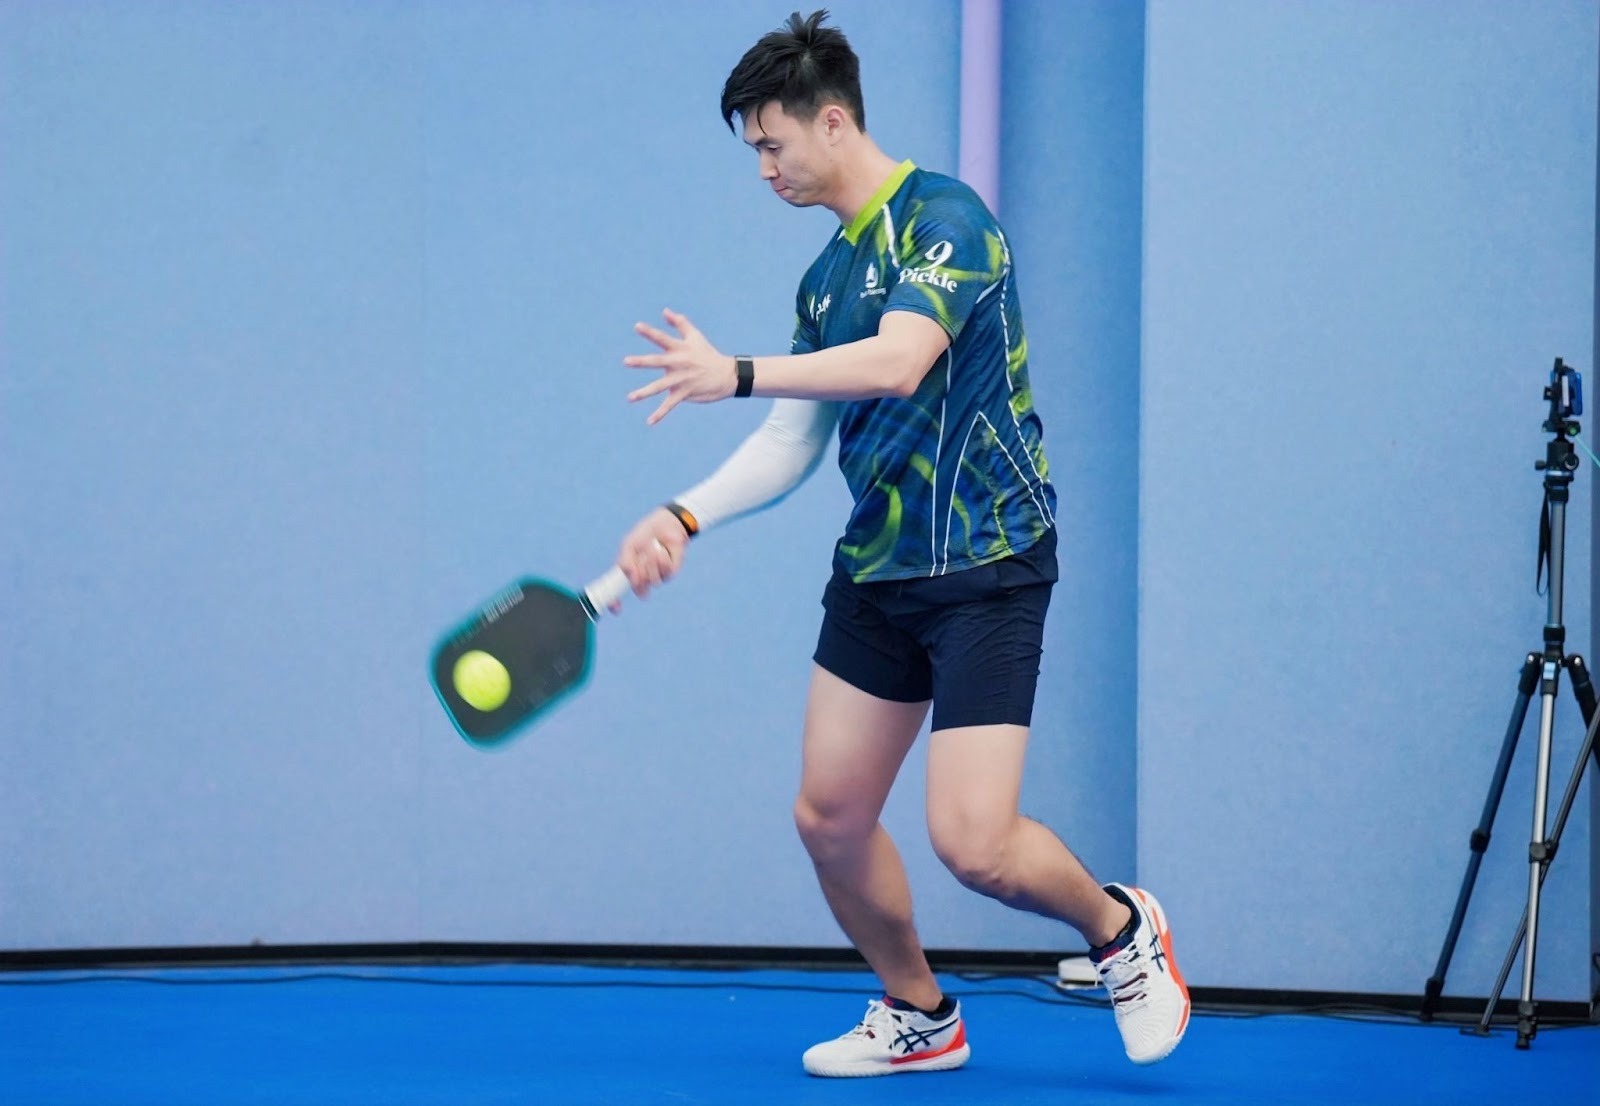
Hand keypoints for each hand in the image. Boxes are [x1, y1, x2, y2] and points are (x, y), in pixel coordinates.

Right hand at [614, 507, 690, 608]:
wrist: (663, 525)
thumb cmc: (644, 535)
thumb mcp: (629, 545)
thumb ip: (625, 561)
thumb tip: (631, 577)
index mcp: (628, 574)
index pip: (618, 593)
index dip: (615, 603)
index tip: (616, 608)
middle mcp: (642, 579)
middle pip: (638, 588)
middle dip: (638, 572)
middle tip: (639, 556)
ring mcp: (657, 576)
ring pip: (653, 582)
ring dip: (651, 563)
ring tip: (651, 549)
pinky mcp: (671, 572)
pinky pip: (665, 573)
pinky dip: (662, 560)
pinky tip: (661, 550)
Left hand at [624, 308, 737, 424]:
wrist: (727, 375)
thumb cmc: (708, 354)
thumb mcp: (695, 336)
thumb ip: (679, 323)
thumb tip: (665, 311)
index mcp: (679, 349)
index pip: (662, 338)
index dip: (650, 332)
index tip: (637, 326)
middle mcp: (678, 363)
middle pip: (657, 361)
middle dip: (642, 362)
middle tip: (626, 362)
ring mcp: (681, 379)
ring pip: (660, 387)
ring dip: (644, 392)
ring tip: (630, 398)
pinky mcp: (685, 393)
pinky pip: (670, 405)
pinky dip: (660, 414)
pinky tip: (649, 422)